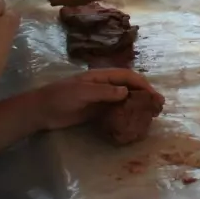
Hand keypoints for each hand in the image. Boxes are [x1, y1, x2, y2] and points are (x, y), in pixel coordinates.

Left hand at [30, 70, 163, 131]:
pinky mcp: (95, 112)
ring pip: (124, 99)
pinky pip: (115, 111)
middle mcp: (103, 86)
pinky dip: (126, 115)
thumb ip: (104, 91)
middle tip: (159, 106)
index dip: (142, 84)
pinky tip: (133, 121)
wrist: (41, 111)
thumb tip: (126, 92)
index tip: (154, 96)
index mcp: (101, 76)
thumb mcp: (82, 92)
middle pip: (128, 87)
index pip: (127, 77)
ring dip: (137, 105)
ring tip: (150, 114)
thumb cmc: (60, 97)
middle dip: (144, 94)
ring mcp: (100, 99)